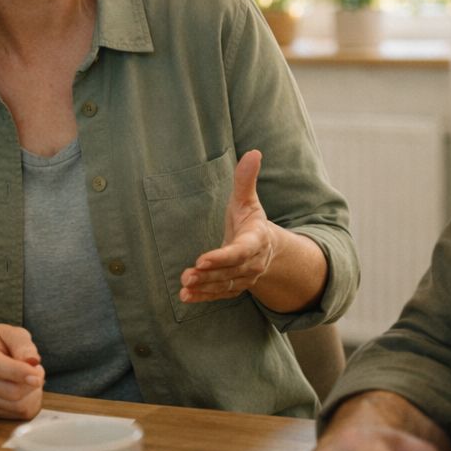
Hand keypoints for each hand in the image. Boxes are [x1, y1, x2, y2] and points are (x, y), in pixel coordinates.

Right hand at [0, 323, 43, 419]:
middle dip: (32, 383)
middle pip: (11, 392)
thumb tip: (32, 361)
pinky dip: (28, 401)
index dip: (20, 373)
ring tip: (30, 378)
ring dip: (33, 393)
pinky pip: (17, 413)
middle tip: (37, 370)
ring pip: (17, 405)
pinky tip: (24, 388)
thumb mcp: (9, 332)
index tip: (37, 373)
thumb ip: (22, 343)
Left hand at [180, 149, 275, 302]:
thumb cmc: (250, 220)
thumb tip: (254, 152)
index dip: (222, 257)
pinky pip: (219, 295)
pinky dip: (203, 298)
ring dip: (204, 287)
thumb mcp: (248, 200)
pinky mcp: (234, 287)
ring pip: (224, 285)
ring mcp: (244, 278)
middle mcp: (252, 263)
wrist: (266, 248)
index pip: (240, 251)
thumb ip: (245, 180)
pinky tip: (185, 298)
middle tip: (187, 275)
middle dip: (209, 274)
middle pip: (230, 271)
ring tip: (184, 286)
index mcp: (256, 240)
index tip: (202, 259)